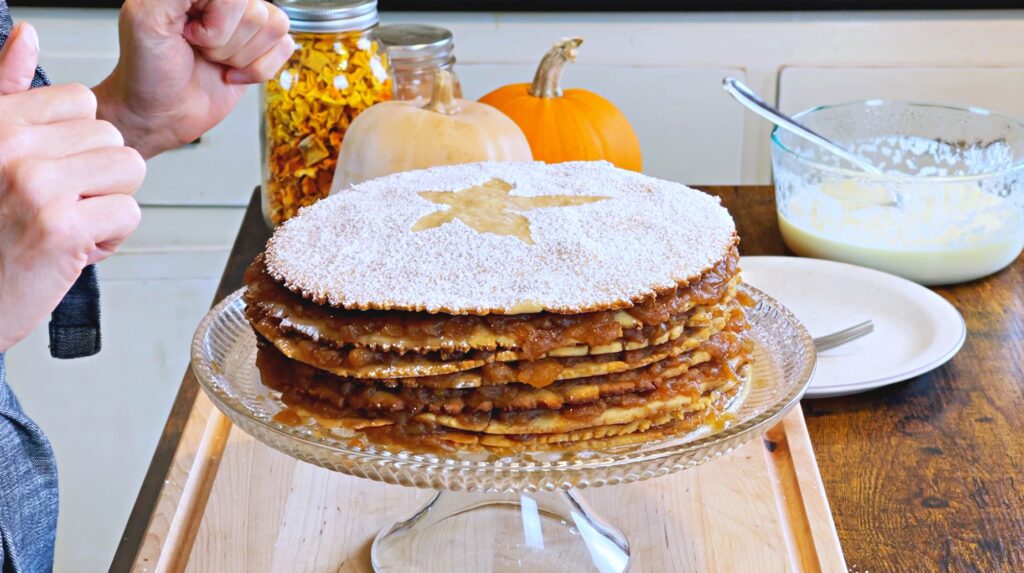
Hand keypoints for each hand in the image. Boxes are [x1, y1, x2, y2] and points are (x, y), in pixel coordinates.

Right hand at [0, 23, 144, 351]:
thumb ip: (6, 91)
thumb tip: (28, 35)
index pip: (81, 101)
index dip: (79, 143)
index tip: (51, 173)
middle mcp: (11, 146)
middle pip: (112, 136)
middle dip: (97, 177)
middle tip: (55, 208)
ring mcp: (36, 185)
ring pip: (129, 169)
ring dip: (108, 204)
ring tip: (65, 225)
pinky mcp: (61, 228)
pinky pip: (129, 212)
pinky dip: (109, 239)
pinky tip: (69, 250)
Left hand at [94, 0, 293, 158]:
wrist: (161, 113)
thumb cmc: (147, 71)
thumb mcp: (145, 20)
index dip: (216, 22)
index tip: (188, 34)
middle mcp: (222, 1)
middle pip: (255, 12)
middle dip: (225, 43)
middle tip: (199, 51)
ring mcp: (244, 23)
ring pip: (274, 26)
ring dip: (240, 56)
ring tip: (213, 60)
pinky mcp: (261, 48)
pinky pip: (285, 46)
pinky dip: (258, 70)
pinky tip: (232, 73)